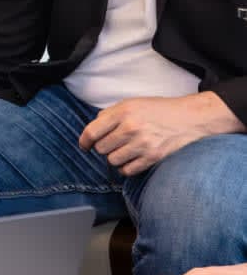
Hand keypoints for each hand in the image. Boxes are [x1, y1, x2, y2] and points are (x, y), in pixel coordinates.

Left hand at [78, 92, 244, 175]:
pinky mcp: (152, 158)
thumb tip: (94, 128)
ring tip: (125, 151)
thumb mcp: (134, 103)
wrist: (191, 118)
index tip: (84, 146)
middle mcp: (131, 127)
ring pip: (112, 161)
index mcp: (124, 111)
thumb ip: (112, 114)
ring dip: (115, 158)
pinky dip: (126, 168)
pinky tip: (133, 160)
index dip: (84, 141)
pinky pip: (127, 170)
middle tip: (112, 145)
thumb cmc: (161, 110)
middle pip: (101, 148)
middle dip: (103, 148)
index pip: (92, 131)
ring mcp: (142, 144)